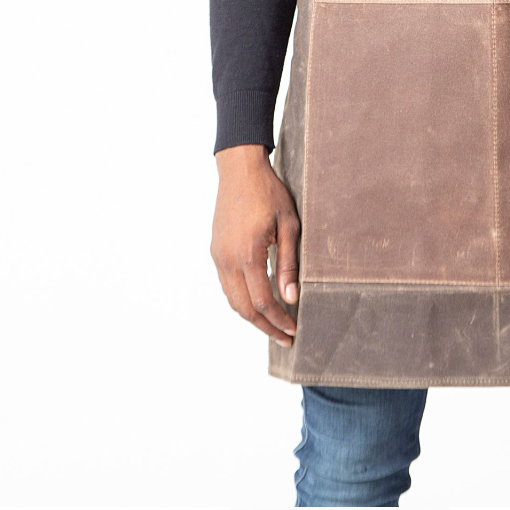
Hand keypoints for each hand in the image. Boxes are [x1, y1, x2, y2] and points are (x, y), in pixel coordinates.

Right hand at [211, 144, 299, 347]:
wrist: (240, 171)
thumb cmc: (269, 193)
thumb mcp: (289, 225)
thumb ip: (289, 264)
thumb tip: (291, 298)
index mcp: (248, 254)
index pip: (263, 301)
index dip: (279, 320)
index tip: (294, 329)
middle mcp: (228, 259)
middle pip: (244, 308)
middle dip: (266, 327)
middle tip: (285, 338)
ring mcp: (218, 256)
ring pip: (232, 300)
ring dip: (252, 317)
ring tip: (273, 326)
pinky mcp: (215, 251)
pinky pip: (226, 285)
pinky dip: (242, 300)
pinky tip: (258, 302)